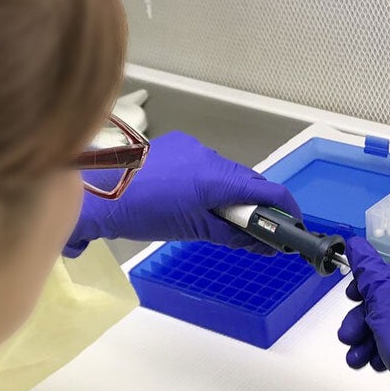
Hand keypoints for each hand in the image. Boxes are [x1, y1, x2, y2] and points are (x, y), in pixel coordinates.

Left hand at [65, 132, 300, 256]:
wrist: (97, 192)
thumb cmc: (141, 214)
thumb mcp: (192, 230)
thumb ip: (231, 234)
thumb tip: (261, 244)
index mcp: (216, 177)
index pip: (267, 190)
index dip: (286, 210)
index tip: (292, 228)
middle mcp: (209, 156)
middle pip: (248, 180)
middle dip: (258, 206)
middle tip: (260, 233)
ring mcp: (192, 147)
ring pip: (226, 173)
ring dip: (232, 195)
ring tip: (223, 220)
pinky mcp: (176, 145)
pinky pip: (206, 165)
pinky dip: (211, 184)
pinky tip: (197, 201)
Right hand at [337, 238, 389, 390]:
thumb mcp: (382, 299)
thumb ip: (367, 271)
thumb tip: (356, 241)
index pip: (387, 272)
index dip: (364, 285)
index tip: (350, 299)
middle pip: (386, 303)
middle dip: (360, 321)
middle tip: (347, 337)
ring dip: (368, 341)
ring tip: (356, 359)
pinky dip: (387, 353)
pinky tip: (377, 365)